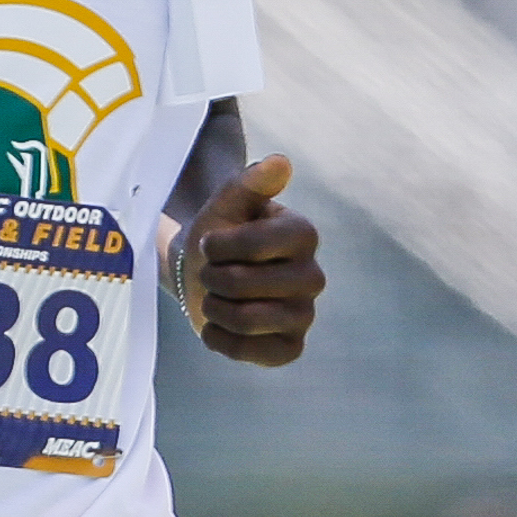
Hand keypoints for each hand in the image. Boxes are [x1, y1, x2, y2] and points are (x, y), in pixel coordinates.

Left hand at [175, 155, 322, 364]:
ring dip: (214, 309)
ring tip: (214, 299)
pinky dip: (222, 340)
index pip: (254, 245)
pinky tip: (217, 326)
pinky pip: (253, 353)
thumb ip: (249, 183)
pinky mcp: (291, 347)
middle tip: (211, 274)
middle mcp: (313, 275)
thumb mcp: (226, 203)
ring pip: (247, 321)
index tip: (210, 244)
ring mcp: (305, 314)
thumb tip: (280, 163)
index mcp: (303, 235)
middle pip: (245, 285)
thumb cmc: (219, 233)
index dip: (218, 247)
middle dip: (212, 280)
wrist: (203, 272)